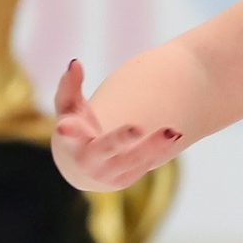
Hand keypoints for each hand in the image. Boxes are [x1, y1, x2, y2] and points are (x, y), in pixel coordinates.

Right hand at [48, 60, 180, 191]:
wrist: (81, 168)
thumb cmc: (76, 128)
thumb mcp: (68, 108)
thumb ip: (69, 85)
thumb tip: (75, 62)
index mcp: (70, 142)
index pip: (68, 135)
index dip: (68, 131)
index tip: (66, 126)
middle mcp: (87, 161)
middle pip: (105, 149)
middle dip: (120, 138)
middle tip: (137, 127)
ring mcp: (106, 173)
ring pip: (131, 159)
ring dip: (153, 145)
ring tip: (174, 131)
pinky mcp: (123, 180)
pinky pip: (143, 164)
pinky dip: (159, 150)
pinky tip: (177, 134)